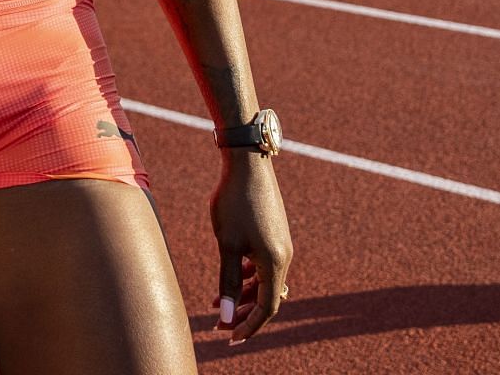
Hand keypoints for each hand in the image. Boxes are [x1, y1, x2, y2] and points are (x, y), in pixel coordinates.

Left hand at [210, 154, 292, 344]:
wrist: (247, 163)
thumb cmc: (235, 202)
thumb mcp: (227, 244)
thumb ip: (226, 281)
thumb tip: (224, 314)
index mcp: (275, 262)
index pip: (267, 307)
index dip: (250, 326)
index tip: (230, 337)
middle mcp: (283, 256)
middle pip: (266, 296)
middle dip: (242, 313)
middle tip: (218, 325)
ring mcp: (280, 244)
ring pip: (263, 281)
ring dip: (242, 294)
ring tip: (215, 304)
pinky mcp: (273, 233)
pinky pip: (263, 265)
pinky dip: (246, 276)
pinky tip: (228, 276)